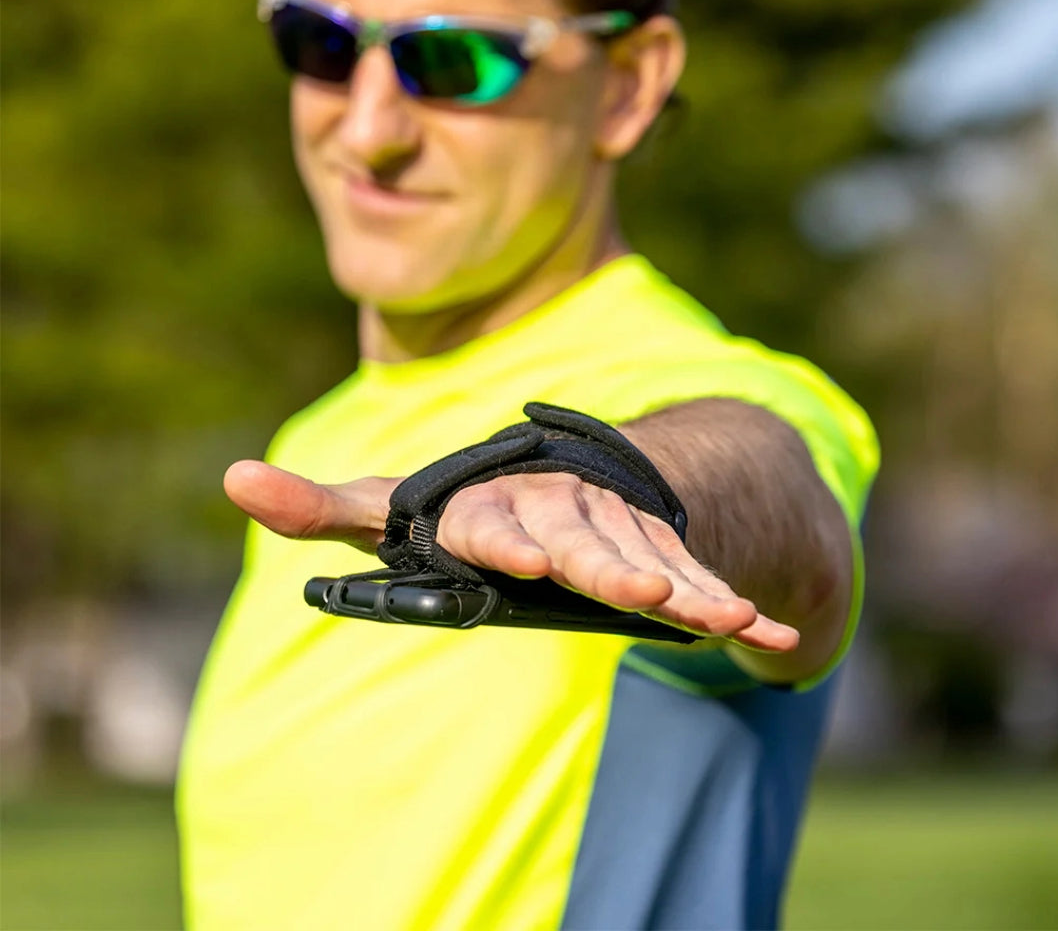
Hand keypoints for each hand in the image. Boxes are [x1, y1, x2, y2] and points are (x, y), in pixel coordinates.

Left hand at [223, 461, 798, 651]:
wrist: (580, 473)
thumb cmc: (472, 507)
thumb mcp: (394, 508)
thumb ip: (320, 505)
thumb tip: (231, 479)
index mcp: (489, 506)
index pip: (491, 518)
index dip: (501, 535)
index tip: (509, 553)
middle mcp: (557, 511)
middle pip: (581, 540)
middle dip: (605, 564)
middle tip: (632, 592)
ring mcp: (617, 530)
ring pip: (649, 559)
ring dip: (684, 587)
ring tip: (720, 617)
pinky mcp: (660, 552)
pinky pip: (695, 577)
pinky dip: (732, 602)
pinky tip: (773, 636)